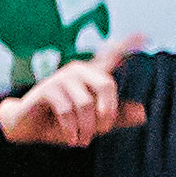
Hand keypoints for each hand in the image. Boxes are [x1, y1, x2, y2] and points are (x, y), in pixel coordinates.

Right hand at [0, 59, 140, 147]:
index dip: (128, 45)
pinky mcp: (47, 89)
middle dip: (107, 114)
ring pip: (86, 104)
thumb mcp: (94, 123)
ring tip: (83, 141)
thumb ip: (117, 118)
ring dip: (87, 128)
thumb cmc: (64, 123)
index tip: (146, 35)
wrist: (29, 129)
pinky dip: (72, 129)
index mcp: (92, 76)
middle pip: (106, 85)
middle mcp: (78, 71)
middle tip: (102, 131)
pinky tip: (72, 139)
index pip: (112, 57)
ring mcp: (61, 77)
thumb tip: (143, 113)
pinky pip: (67, 111)